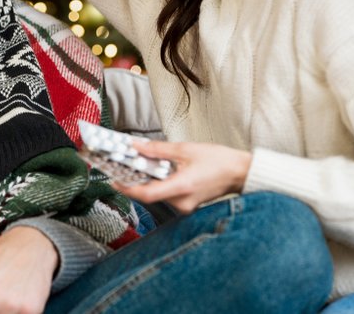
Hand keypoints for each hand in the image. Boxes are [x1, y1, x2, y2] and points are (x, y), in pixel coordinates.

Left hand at [112, 140, 251, 213]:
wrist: (239, 173)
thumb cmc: (219, 161)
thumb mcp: (185, 149)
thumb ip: (157, 149)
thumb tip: (136, 146)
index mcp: (181, 187)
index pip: (146, 194)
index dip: (127, 188)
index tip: (114, 180)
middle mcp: (181, 202)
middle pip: (148, 195)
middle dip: (133, 182)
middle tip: (119, 169)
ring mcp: (184, 206)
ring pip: (156, 196)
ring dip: (144, 182)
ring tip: (134, 167)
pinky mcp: (186, 204)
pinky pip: (165, 196)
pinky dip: (156, 184)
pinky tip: (152, 173)